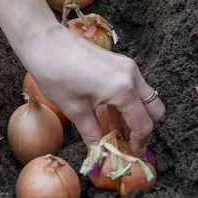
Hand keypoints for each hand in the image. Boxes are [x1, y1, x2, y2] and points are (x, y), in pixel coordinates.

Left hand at [23, 23, 164, 153]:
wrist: (45, 41)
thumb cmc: (57, 74)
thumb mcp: (75, 110)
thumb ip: (93, 134)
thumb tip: (99, 155)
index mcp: (124, 89)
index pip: (143, 123)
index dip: (139, 143)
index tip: (132, 155)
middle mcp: (131, 75)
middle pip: (153, 108)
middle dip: (144, 128)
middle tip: (127, 143)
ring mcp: (126, 66)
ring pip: (144, 96)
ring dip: (134, 115)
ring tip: (115, 132)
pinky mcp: (118, 61)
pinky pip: (133, 86)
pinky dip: (127, 102)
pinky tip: (109, 114)